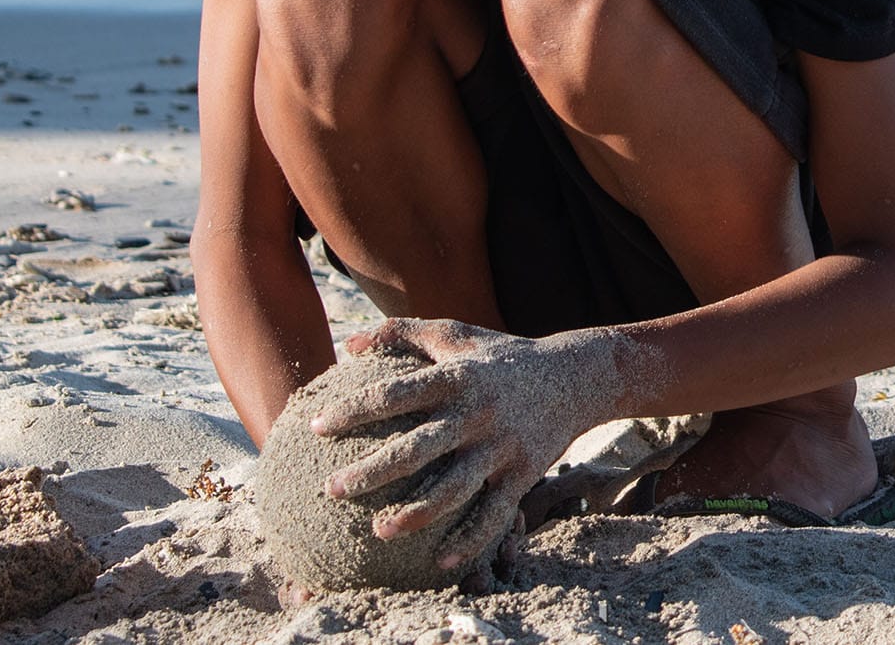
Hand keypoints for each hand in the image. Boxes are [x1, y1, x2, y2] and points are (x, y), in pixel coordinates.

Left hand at [309, 318, 599, 570]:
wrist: (578, 376)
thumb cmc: (504, 356)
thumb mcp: (459, 335)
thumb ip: (404, 333)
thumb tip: (347, 345)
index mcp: (457, 377)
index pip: (397, 394)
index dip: (355, 410)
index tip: (316, 428)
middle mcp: (477, 412)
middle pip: (417, 448)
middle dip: (372, 472)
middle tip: (332, 490)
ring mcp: (502, 445)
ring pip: (454, 488)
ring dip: (414, 514)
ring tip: (378, 531)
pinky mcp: (525, 471)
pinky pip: (495, 512)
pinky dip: (471, 539)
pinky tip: (441, 561)